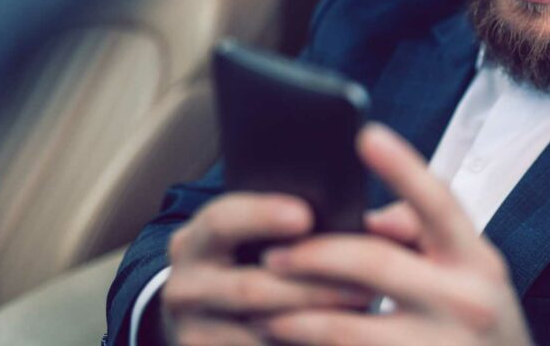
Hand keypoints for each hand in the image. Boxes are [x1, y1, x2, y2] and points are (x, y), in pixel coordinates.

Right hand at [160, 193, 371, 344]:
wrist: (214, 315)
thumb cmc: (256, 260)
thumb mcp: (256, 237)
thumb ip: (293, 222)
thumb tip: (358, 217)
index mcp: (196, 239)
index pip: (223, 220)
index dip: (262, 216)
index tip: (305, 216)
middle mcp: (184, 285)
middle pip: (250, 289)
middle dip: (311, 288)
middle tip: (364, 286)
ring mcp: (193, 332)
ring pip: (260, 334)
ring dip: (315, 329)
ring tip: (362, 321)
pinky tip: (337, 343)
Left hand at [259, 123, 533, 344]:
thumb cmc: (480, 325)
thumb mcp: (473, 275)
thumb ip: (426, 235)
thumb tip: (372, 219)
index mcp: (479, 263)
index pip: (439, 204)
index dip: (402, 167)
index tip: (365, 135)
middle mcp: (465, 303)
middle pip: (374, 261)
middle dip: (314, 254)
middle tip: (270, 255)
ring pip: (344, 326)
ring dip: (294, 314)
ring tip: (262, 307)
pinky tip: (283, 342)